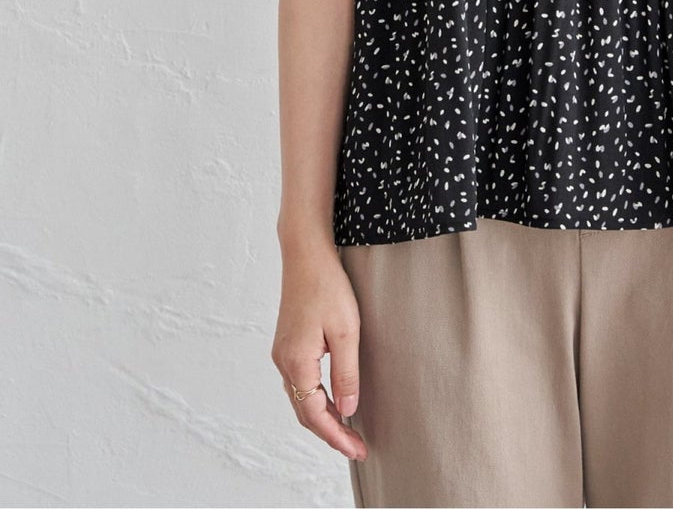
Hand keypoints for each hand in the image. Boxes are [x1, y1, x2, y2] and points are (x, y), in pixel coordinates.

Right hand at [271, 242, 366, 463]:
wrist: (305, 253)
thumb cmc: (327, 286)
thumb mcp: (346, 331)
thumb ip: (346, 373)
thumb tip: (349, 409)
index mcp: (296, 363)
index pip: (315, 415)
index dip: (337, 436)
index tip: (358, 449)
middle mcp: (283, 362)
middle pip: (304, 412)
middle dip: (330, 432)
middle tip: (357, 446)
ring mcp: (282, 353)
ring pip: (300, 398)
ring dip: (323, 417)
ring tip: (348, 429)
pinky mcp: (288, 343)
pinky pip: (300, 382)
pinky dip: (315, 398)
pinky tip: (333, 399)